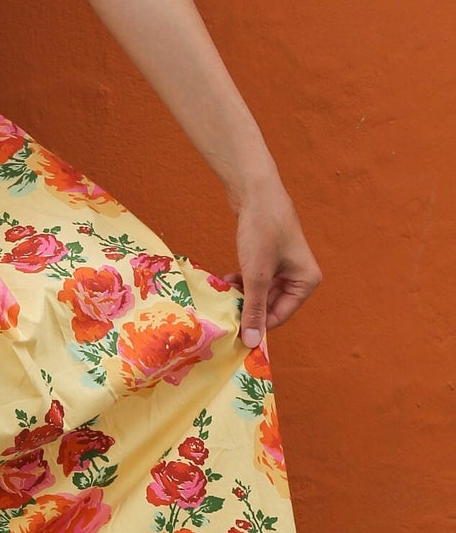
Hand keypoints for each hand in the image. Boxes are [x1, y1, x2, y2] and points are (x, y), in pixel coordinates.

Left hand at [234, 181, 321, 347]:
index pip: (280, 316)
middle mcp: (300, 276)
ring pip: (261, 293)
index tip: (231, 329)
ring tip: (225, 291)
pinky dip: (243, 282)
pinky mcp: (271, 258)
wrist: (256, 190)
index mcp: (307, 281)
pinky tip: (227, 279)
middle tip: (224, 308)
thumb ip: (254, 310)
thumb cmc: (262, 230)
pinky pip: (256, 280)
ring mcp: (286, 267)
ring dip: (242, 295)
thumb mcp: (257, 275)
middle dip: (247, 307)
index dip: (256, 323)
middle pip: (271, 306)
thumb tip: (251, 342)